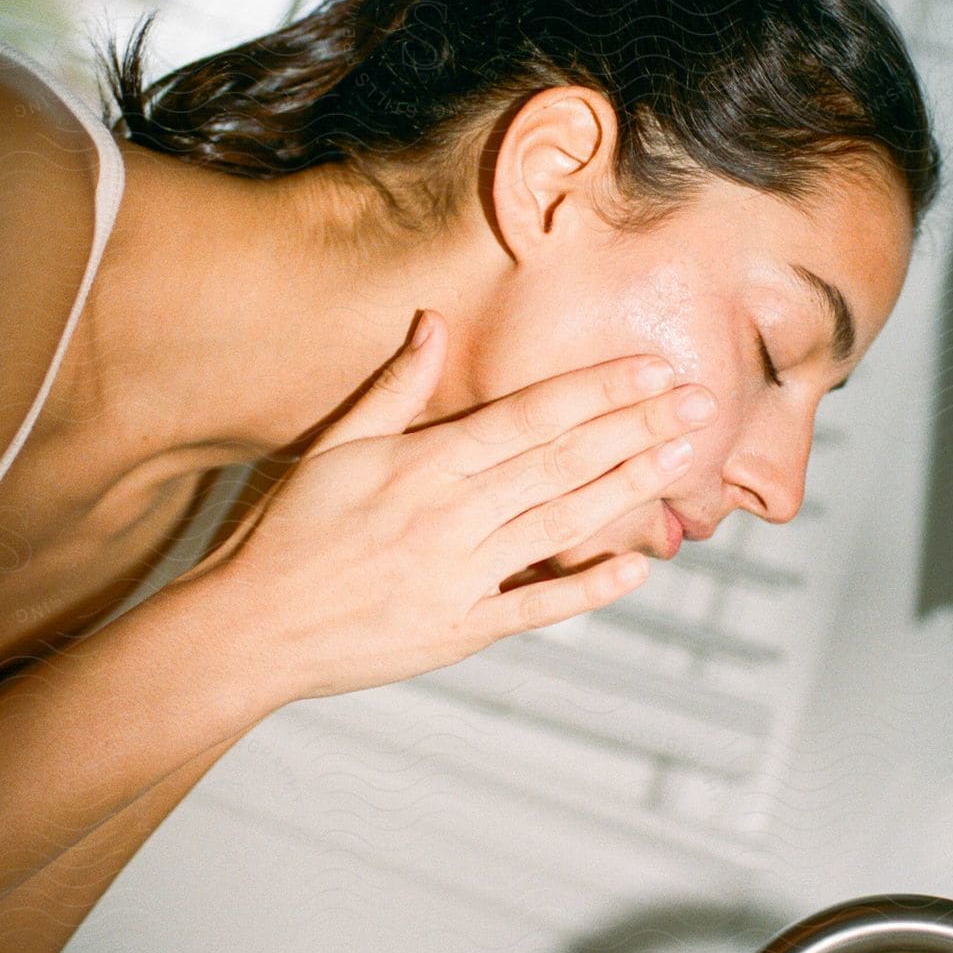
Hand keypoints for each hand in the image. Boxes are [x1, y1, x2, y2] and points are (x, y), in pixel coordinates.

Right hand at [179, 311, 717, 706]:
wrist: (250, 628)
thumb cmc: (286, 532)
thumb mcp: (333, 446)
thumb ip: (393, 388)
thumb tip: (434, 322)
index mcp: (426, 465)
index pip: (531, 417)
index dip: (598, 391)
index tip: (653, 370)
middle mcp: (453, 517)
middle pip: (564, 463)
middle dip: (638, 428)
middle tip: (702, 404)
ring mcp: (462, 577)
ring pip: (562, 524)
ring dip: (629, 490)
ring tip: (683, 459)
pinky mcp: (462, 630)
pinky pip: (537, 608)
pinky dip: (587, 588)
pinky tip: (636, 567)